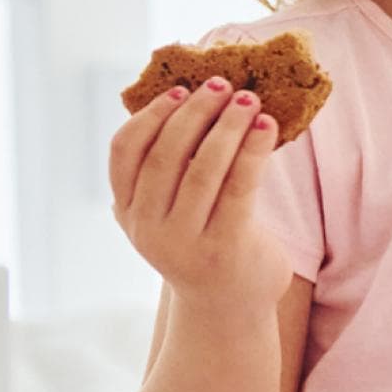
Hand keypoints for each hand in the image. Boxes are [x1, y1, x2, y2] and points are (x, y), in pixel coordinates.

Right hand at [109, 78, 290, 313]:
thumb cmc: (205, 243)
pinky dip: (253, 150)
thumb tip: (199, 99)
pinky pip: (238, 187)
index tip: (178, 90)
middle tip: (223, 84)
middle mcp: (147, 228)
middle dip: (195, 113)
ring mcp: (183, 241)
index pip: (123, 152)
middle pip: (165, 154)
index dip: (150, 115)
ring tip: (249, 101)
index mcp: (128, 212)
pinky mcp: (223, 248)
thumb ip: (172, 169)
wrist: (228, 307)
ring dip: (228, 126)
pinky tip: (268, 127)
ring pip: (202, 168)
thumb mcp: (173, 210)